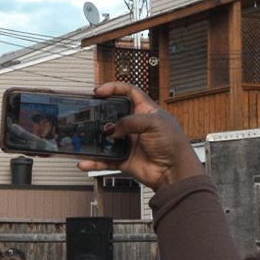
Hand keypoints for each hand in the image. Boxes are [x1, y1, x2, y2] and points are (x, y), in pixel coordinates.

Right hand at [76, 82, 202, 191]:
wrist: (175, 171)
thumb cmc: (173, 144)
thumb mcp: (154, 123)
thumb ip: (130, 122)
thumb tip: (111, 129)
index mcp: (145, 111)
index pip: (128, 92)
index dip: (113, 88)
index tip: (99, 91)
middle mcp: (135, 125)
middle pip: (112, 114)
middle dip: (99, 113)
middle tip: (87, 113)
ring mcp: (128, 142)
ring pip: (105, 138)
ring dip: (93, 138)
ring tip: (84, 138)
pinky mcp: (123, 158)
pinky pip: (104, 159)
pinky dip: (94, 161)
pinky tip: (86, 161)